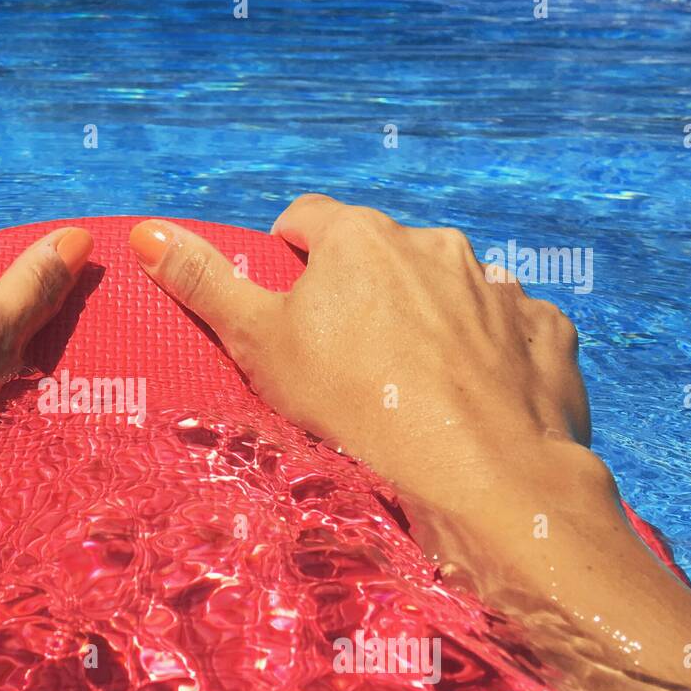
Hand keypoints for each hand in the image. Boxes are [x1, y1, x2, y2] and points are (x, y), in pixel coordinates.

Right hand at [129, 195, 690, 690]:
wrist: (480, 472)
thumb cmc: (352, 402)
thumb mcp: (259, 344)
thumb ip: (204, 284)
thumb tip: (145, 232)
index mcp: (361, 238)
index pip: (307, 218)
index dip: (288, 255)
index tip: (286, 302)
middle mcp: (435, 243)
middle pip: (381, 253)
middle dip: (361, 290)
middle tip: (343, 357)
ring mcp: (497, 285)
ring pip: (448, 287)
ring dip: (427, 316)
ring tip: (409, 384)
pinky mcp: (544, 330)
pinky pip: (508, 326)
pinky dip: (488, 349)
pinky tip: (471, 396)